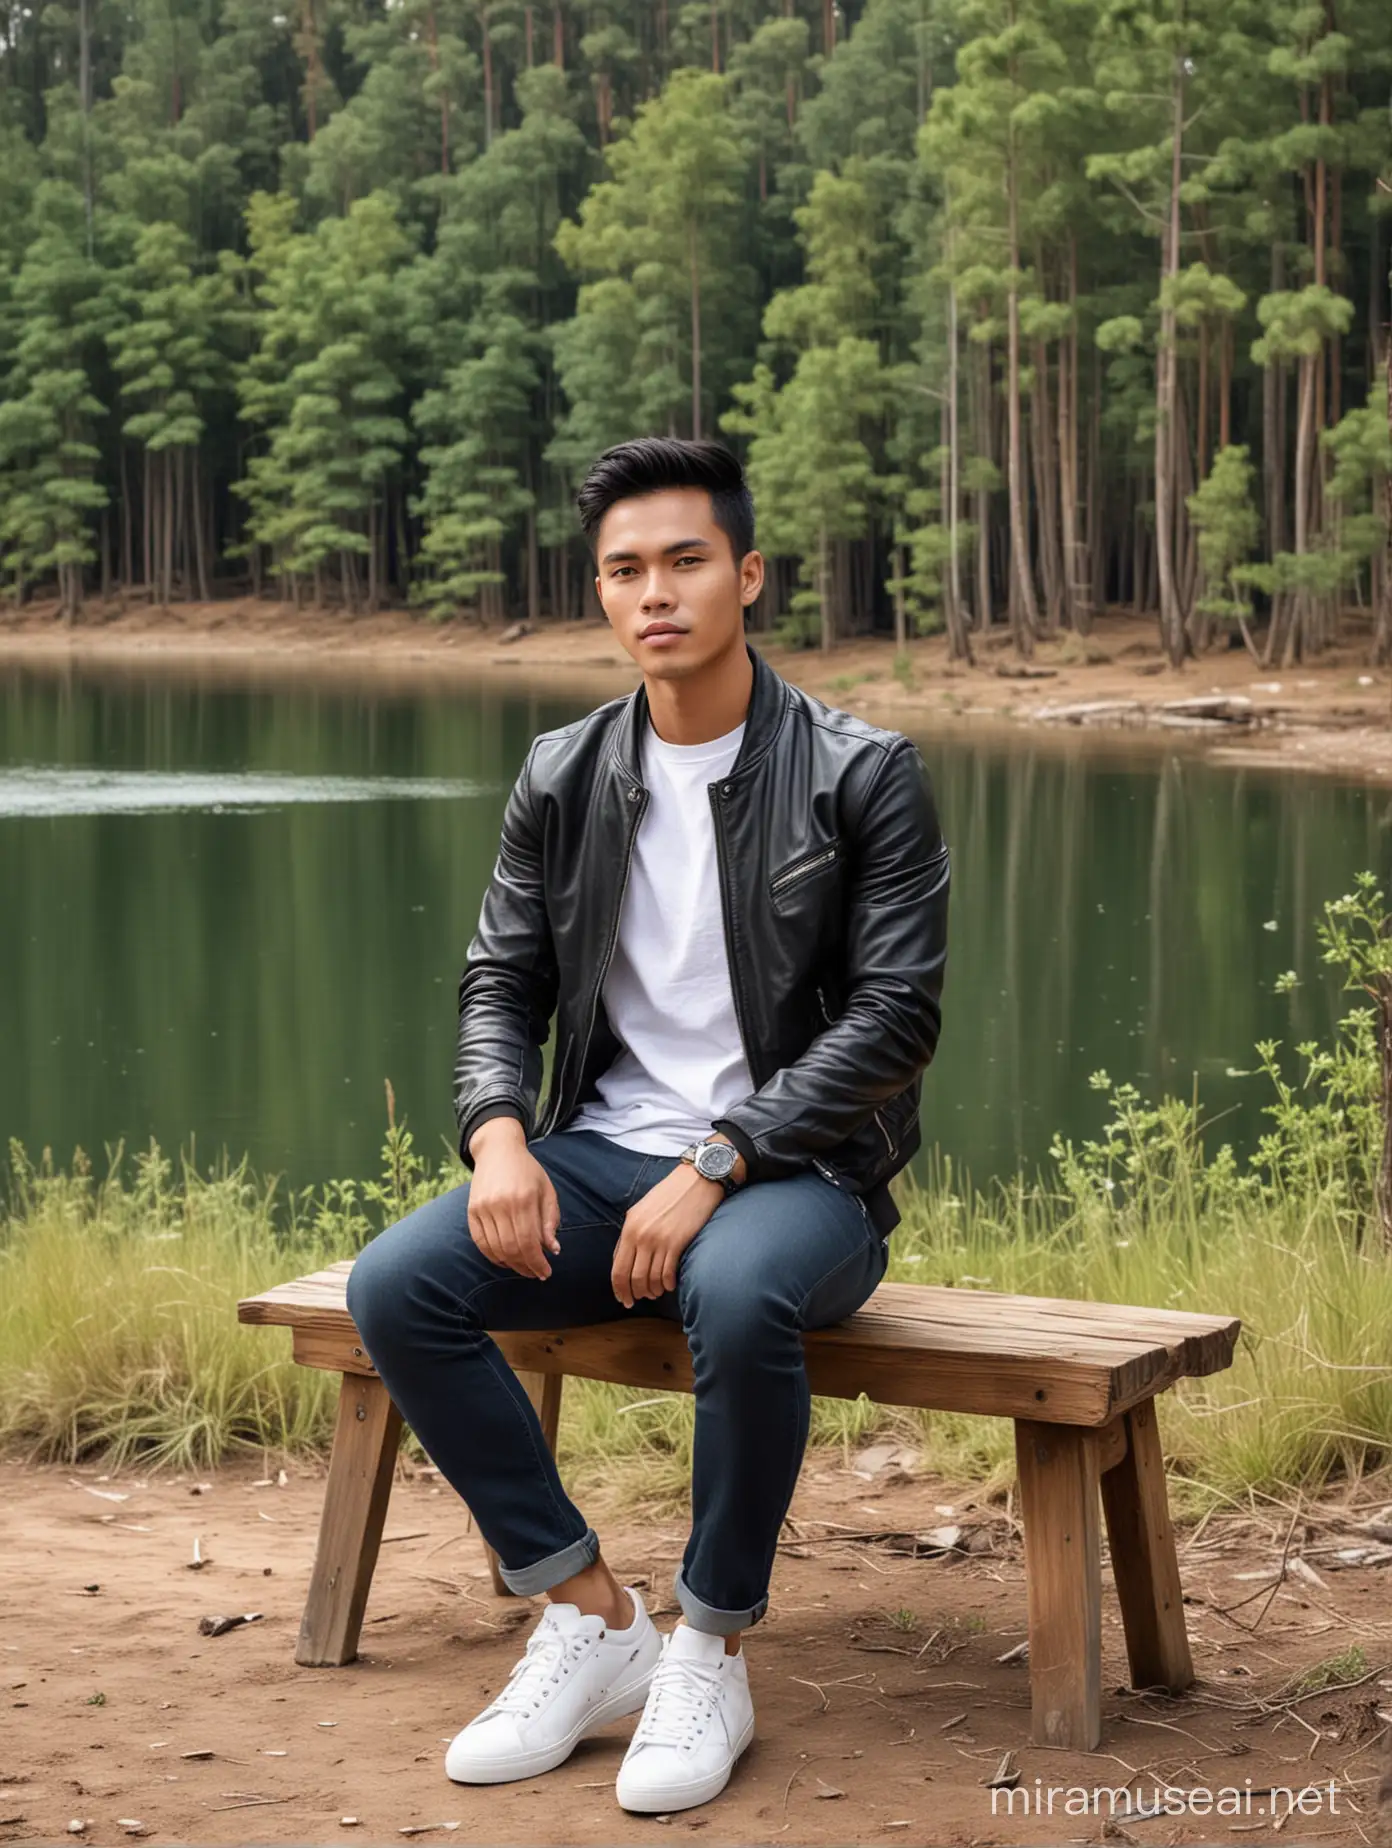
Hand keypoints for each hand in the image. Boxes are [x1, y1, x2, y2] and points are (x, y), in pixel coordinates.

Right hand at [467, 1120, 560, 1279]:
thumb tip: (553, 1250)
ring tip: (523, 1267)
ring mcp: (483, 1208)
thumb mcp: (547, 1190)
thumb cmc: (528, 1171)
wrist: (498, 1150)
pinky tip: (506, 1260)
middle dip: (526, 1267)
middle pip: (512, 1249)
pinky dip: (493, 1256)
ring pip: (496, 1249)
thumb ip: (550, 1220)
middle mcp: (501, 1204)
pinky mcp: (471, 1210)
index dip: (538, 1263)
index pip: (530, 1242)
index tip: (546, 1273)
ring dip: (511, 1264)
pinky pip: (480, 1242)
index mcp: (524, 1199)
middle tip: (536, 1273)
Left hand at [611, 1161, 722, 1308]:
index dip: (619, 1288)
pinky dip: (667, 1284)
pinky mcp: (677, 1242)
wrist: (696, 1180)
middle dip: (634, 1294)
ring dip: (653, 1290)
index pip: (617, 1268)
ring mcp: (658, 1240)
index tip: (623, 1298)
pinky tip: (670, 1284)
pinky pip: (667, 1274)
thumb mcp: (642, 1210)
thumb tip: (624, 1259)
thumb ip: (632, 1233)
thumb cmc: (670, 1194)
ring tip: (657, 1292)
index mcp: (629, 1228)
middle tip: (639, 1300)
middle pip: (631, 1278)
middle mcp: (640, 1235)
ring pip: (650, 1279)